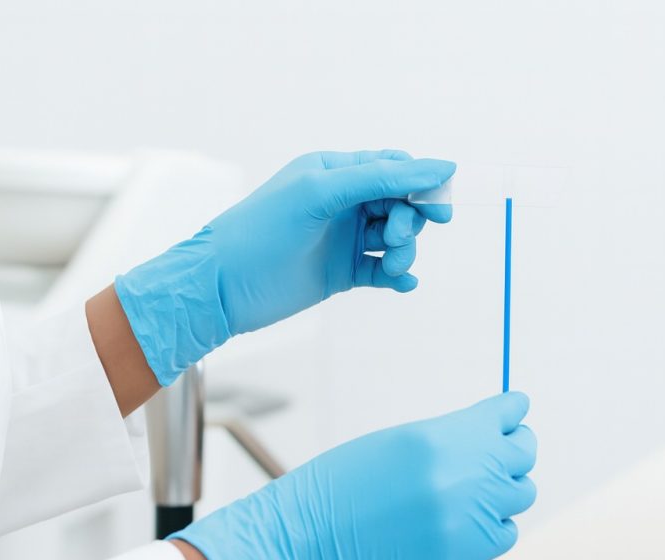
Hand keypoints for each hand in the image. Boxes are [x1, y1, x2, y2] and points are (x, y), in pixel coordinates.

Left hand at [115, 149, 454, 384]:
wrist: (222, 288)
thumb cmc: (262, 232)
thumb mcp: (322, 193)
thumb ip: (383, 177)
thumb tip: (442, 166)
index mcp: (335, 171)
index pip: (395, 167)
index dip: (422, 185)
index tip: (440, 210)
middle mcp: (342, 201)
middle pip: (401, 204)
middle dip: (409, 222)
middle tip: (395, 241)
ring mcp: (343, 237)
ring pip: (396, 239)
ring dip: (404, 252)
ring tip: (392, 267)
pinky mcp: (342, 272)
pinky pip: (384, 271)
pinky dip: (398, 276)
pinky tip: (402, 284)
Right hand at [171, 393, 536, 559]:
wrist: (307, 538)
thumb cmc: (342, 484)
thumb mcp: (399, 443)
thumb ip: (450, 439)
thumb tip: (489, 436)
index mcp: (445, 436)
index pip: (507, 413)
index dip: (511, 411)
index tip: (513, 412)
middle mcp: (465, 474)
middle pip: (523, 453)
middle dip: (515, 447)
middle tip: (502, 450)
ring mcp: (469, 516)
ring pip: (521, 494)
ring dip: (505, 488)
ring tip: (478, 489)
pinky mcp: (466, 554)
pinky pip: (506, 533)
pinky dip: (495, 525)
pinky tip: (470, 521)